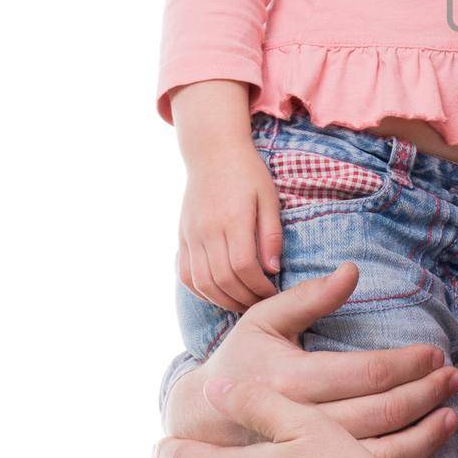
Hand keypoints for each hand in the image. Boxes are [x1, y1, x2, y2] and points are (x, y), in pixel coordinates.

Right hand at [164, 262, 457, 457]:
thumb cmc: (238, 365)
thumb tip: (352, 270)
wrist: (196, 427)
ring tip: (452, 416)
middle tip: (454, 379)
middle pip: (379, 412)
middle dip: (424, 394)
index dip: (406, 363)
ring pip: (377, 453)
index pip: (364, 372)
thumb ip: (308, 298)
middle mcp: (298, 424)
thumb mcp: (262, 322)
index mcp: (289, 381)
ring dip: (423, 436)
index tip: (436, 354)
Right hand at [178, 141, 283, 309]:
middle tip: (262, 304)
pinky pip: (186, 274)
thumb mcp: (269, 198)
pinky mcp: (182, 237)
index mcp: (233, 219)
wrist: (212, 152)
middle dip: (244, 299)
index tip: (275, 294)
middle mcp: (207, 230)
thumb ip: (271, 234)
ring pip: (202, 282)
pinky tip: (219, 293)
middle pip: (222, 280)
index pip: (244, 267)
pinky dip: (201, 291)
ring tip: (243, 302)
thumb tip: (273, 269)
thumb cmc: (248, 173)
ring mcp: (191, 235)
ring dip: (223, 300)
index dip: (260, 287)